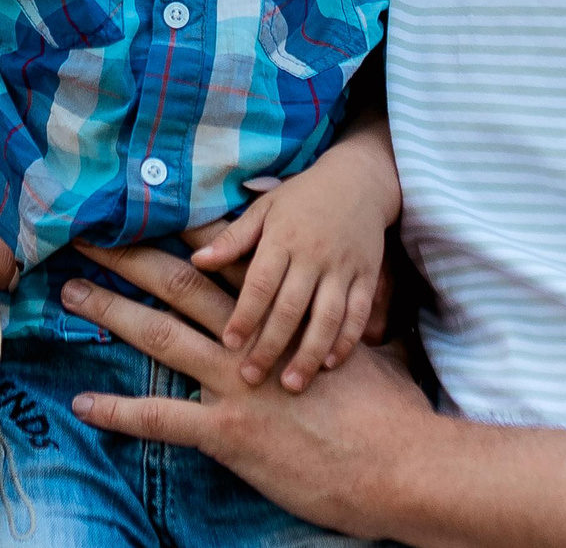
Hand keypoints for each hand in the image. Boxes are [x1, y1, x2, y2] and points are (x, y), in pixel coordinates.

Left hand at [65, 242, 433, 538]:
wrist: (403, 464)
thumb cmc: (392, 410)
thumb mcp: (360, 349)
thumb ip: (327, 321)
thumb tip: (318, 300)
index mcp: (282, 312)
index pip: (221, 262)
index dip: (180, 235)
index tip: (145, 214)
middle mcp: (252, 339)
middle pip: (179, 285)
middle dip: (129, 260)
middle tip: (87, 239)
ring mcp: (237, 384)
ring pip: (162, 336)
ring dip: (112, 314)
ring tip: (72, 295)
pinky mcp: (230, 432)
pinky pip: (162, 420)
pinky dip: (121, 413)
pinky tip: (84, 406)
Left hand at [190, 164, 390, 390]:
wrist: (359, 181)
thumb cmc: (301, 197)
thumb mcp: (264, 208)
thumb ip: (233, 238)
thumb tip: (197, 260)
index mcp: (283, 238)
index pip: (261, 282)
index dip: (245, 314)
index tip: (228, 344)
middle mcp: (314, 256)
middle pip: (292, 308)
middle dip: (271, 345)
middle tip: (251, 378)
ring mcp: (344, 269)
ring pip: (328, 318)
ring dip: (309, 354)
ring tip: (291, 384)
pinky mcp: (368, 277)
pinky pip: (359, 315)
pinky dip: (347, 341)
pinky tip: (331, 365)